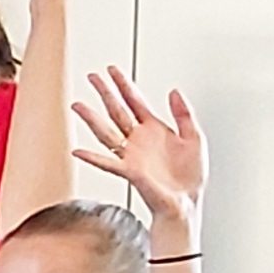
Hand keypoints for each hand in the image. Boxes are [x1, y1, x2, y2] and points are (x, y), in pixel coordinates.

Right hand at [68, 64, 206, 229]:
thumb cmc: (189, 176)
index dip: (124, 85)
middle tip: (92, 77)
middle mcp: (138, 140)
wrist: (187, 202)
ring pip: (107, 132)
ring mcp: (131, 155)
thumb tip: (174, 92)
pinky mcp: (130, 171)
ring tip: (79, 105)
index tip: (112, 71)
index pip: (135, 101)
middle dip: (105, 93)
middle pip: (117, 111)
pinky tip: (79, 151)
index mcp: (154, 129)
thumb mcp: (194, 137)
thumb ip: (184, 114)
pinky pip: (107, 163)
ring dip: (92, 119)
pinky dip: (92, 158)